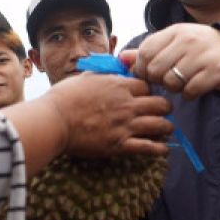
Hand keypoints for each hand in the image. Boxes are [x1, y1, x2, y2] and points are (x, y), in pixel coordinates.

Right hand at [42, 73, 171, 157]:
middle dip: (164, 108)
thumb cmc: (64, 98)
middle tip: (161, 113)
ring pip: (162, 125)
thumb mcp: (86, 77)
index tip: (147, 96)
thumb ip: (104, 73)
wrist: (53, 121)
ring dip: (166, 128)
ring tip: (164, 130)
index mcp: (119, 86)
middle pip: (162, 104)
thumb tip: (113, 70)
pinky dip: (159, 148)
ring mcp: (126, 125)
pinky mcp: (120, 145)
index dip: (150, 91)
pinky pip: (150, 148)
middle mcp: (127, 104)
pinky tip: (161, 148)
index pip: (148, 86)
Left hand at [123, 24, 219, 97]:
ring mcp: (203, 56)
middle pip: (155, 69)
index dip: (141, 68)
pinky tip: (194, 87)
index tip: (148, 74)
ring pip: (171, 82)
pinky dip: (189, 94)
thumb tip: (121, 58)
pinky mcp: (216, 71)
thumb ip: (147, 51)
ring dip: (174, 88)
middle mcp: (188, 41)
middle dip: (157, 80)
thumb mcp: (173, 43)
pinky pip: (190, 91)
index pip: (145, 51)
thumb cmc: (197, 49)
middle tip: (166, 79)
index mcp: (174, 32)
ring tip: (182, 82)